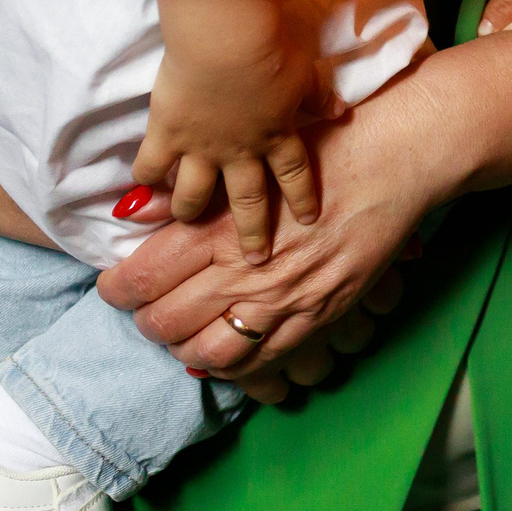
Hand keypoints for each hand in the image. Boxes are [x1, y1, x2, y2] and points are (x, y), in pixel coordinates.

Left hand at [101, 71, 461, 385]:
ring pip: (206, 353)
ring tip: (182, 335)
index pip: (141, 279)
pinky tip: (226, 349)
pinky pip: (260, 360)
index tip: (114, 286)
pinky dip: (232, 363)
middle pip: (165, 321)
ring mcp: (282, 300)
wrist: (397, 160)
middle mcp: (244, 271)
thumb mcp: (249, 158)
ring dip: (184, 349)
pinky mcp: (316, 315)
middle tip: (145, 310)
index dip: (116, 290)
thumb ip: (191, 191)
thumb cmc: (326, 147)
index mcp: (220, 228)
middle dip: (146, 321)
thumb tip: (132, 210)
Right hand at [134, 0, 321, 261]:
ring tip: (184, 221)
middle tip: (255, 260)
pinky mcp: (165, 132)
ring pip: (193, 194)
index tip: (308, 220)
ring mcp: (200, 146)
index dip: (302, 198)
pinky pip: (149, 166)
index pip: (295, 175)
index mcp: (278, 134)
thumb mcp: (305, 72)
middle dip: (253, 233)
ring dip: (189, 210)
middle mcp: (240, 150)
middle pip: (248, 200)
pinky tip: (136, 193)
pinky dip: (143, 179)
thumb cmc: (272, 48)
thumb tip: (341, 110)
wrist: (227, 37)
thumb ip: (320, 95)